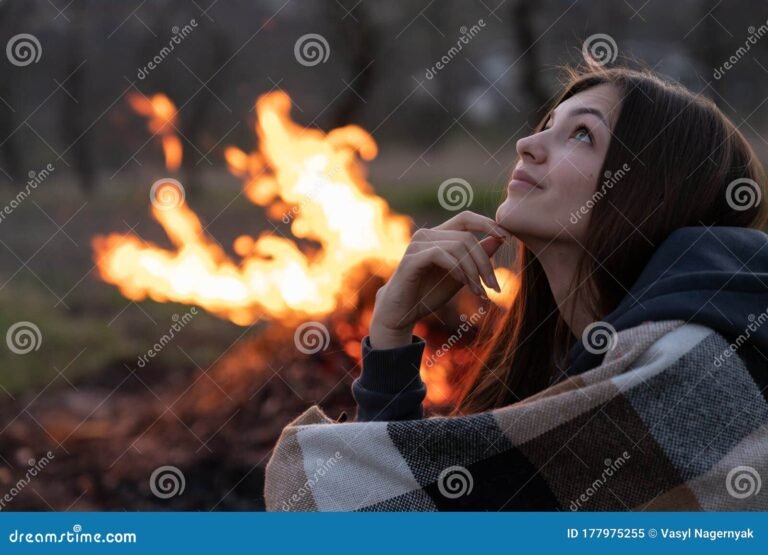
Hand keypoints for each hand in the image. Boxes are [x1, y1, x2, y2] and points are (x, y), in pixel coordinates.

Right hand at [369, 210, 511, 348]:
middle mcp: (426, 235)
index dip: (487, 223)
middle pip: (467, 237)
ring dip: (473, 270)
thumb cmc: (428, 294)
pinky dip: (457, 269)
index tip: (506, 237)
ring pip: (458, 246)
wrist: (401, 314)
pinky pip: (442, 255)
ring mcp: (417, 245)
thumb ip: (476, 259)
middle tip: (494, 287)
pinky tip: (463, 284)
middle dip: (484, 263)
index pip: (465, 218)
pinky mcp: (412, 259)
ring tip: (478, 291)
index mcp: (438, 236)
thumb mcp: (460, 277)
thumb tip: (499, 239)